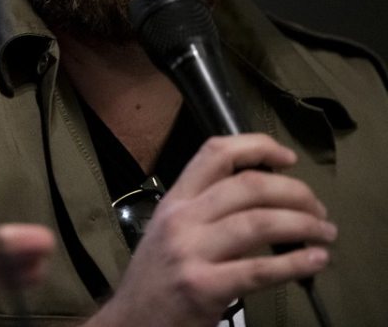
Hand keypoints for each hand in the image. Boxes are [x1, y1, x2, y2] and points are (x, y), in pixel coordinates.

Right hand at [92, 134, 335, 326]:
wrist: (130, 320)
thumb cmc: (156, 276)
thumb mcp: (170, 230)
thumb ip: (205, 209)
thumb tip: (264, 196)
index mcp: (174, 200)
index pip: (215, 154)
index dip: (257, 147)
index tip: (288, 158)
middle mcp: (181, 219)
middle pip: (247, 186)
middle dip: (295, 192)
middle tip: (318, 208)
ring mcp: (191, 252)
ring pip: (258, 223)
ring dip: (303, 224)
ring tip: (325, 233)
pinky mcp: (203, 287)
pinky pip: (259, 270)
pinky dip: (295, 262)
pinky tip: (315, 260)